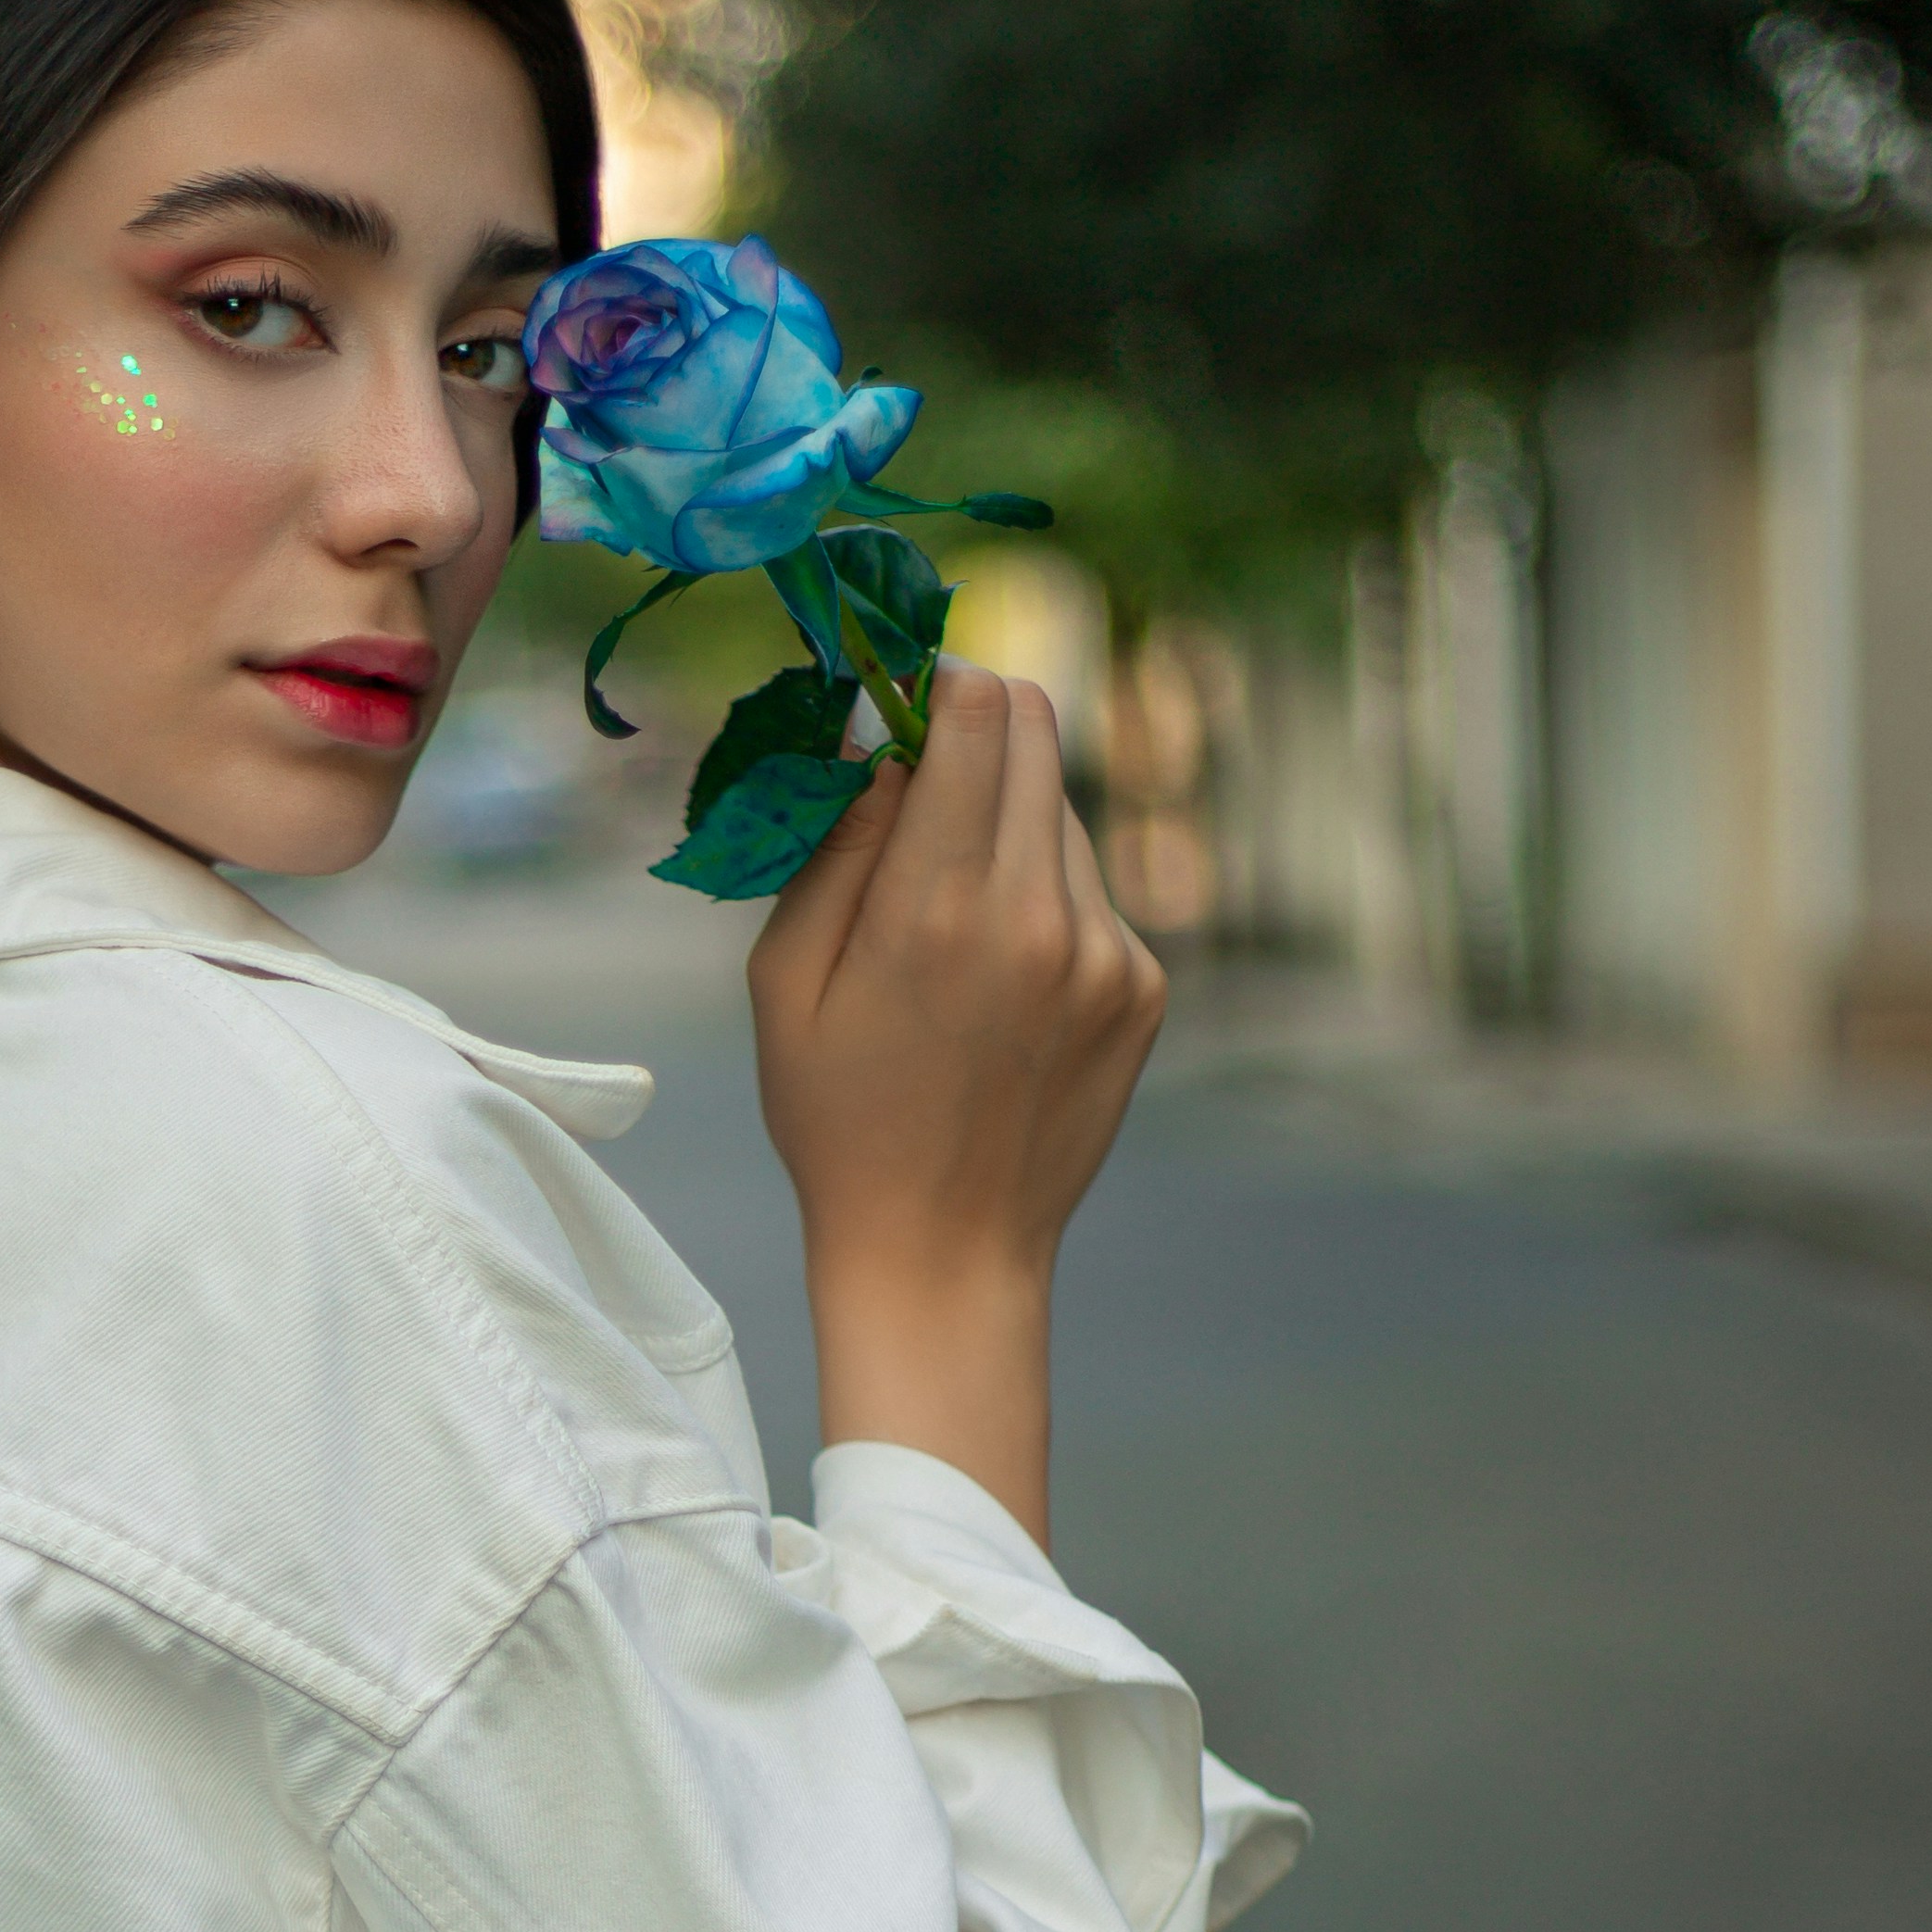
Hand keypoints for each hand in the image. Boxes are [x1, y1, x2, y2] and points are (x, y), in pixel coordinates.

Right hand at [743, 665, 1164, 1538]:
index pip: (976, 709)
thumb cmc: (838, 1120)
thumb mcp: (787, 981)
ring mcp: (1108, 952)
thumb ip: (835, 842)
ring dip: (1005, 821)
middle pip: (1035, 729)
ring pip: (1062, 810)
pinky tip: (997, 978)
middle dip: (973, 726)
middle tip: (920, 767)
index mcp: (939, 909)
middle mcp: (1039, 916)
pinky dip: (1043, 897)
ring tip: (949, 914)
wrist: (943, 1253)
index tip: (898, 695)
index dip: (935, 678)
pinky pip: (1091, 889)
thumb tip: (872, 732)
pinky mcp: (1144, 986)